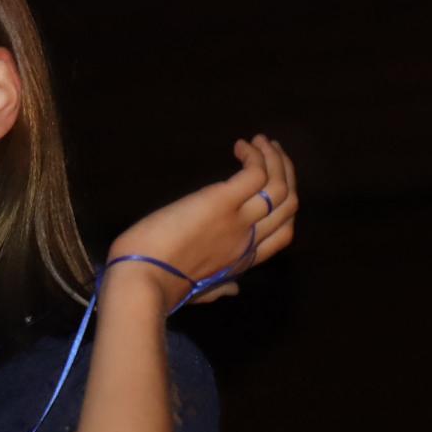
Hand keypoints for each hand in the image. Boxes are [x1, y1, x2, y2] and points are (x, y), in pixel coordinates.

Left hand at [105, 134, 298, 307]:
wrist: (142, 279)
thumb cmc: (161, 285)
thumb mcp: (199, 290)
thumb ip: (220, 288)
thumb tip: (234, 291)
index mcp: (243, 261)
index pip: (284, 232)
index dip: (286, 206)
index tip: (273, 185)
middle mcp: (248, 240)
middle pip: (288, 204)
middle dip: (286, 174)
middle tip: (273, 151)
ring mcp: (238, 221)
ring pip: (278, 186)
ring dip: (275, 158)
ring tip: (262, 140)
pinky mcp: (221, 202)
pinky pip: (255, 174)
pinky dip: (254, 156)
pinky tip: (241, 145)